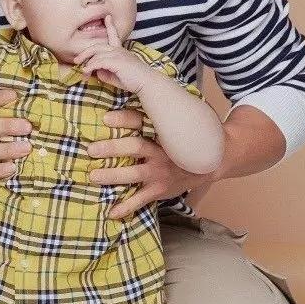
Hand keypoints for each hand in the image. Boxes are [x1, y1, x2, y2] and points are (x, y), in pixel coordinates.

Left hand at [73, 15, 149, 92]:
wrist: (147, 83)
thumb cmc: (133, 80)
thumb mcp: (116, 75)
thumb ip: (105, 72)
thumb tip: (96, 71)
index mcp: (121, 51)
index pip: (114, 36)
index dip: (110, 26)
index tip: (108, 17)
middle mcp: (119, 50)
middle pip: (97, 46)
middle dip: (85, 52)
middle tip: (76, 60)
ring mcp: (118, 54)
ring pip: (96, 54)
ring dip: (87, 63)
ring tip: (82, 72)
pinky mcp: (116, 61)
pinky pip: (98, 62)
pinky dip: (90, 66)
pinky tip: (86, 72)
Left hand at [87, 107, 218, 218]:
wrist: (213, 162)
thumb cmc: (186, 139)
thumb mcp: (178, 121)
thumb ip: (156, 112)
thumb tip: (136, 90)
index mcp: (162, 132)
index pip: (141, 122)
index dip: (124, 120)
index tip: (106, 119)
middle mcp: (161, 152)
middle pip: (135, 147)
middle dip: (112, 148)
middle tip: (91, 149)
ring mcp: (160, 172)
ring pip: (134, 174)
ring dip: (113, 175)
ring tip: (93, 176)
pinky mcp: (159, 189)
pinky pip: (141, 199)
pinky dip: (127, 207)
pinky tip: (111, 212)